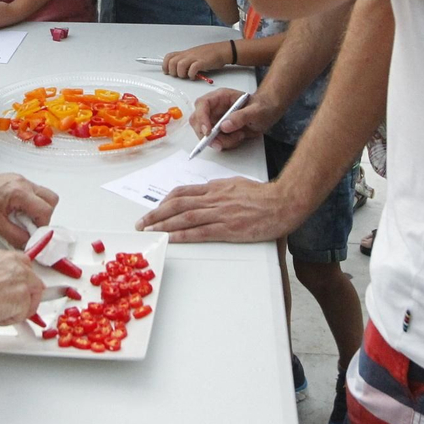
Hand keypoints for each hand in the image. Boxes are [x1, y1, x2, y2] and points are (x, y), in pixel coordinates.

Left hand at [0, 170, 58, 246]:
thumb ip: (15, 236)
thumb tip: (28, 244)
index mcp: (19, 192)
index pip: (45, 211)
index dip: (41, 226)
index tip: (32, 235)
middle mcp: (23, 183)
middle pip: (51, 200)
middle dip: (44, 217)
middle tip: (29, 227)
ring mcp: (21, 180)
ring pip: (43, 195)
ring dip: (37, 210)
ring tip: (21, 219)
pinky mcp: (17, 181)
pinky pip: (32, 193)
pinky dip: (29, 204)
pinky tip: (15, 212)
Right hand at [0, 250, 43, 327]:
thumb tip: (1, 286)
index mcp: (6, 257)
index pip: (25, 265)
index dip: (24, 279)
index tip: (22, 286)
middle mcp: (16, 266)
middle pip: (35, 282)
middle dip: (28, 296)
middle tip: (16, 305)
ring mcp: (22, 283)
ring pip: (30, 299)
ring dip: (19, 309)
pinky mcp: (23, 300)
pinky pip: (23, 314)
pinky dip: (12, 319)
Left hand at [135, 176, 292, 242]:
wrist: (282, 202)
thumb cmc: (264, 195)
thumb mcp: (237, 185)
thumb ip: (221, 190)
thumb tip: (208, 193)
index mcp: (215, 188)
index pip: (183, 192)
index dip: (166, 201)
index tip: (156, 208)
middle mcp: (213, 199)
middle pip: (177, 205)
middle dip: (156, 214)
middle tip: (141, 222)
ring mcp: (219, 213)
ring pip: (184, 218)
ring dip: (163, 224)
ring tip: (149, 231)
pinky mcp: (227, 228)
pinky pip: (199, 232)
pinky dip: (182, 235)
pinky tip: (171, 239)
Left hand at [163, 41, 229, 79]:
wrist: (221, 50)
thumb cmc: (209, 54)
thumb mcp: (194, 55)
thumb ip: (186, 61)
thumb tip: (177, 70)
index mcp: (185, 53)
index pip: (169, 56)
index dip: (165, 65)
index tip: (166, 72)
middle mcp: (187, 55)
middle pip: (172, 62)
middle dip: (172, 71)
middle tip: (178, 75)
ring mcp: (194, 58)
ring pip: (180, 65)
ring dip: (181, 74)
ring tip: (186, 76)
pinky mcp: (201, 62)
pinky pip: (192, 69)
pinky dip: (191, 75)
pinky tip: (193, 76)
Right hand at [188, 86, 283, 149]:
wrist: (268, 113)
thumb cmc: (263, 106)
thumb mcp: (256, 110)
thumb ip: (241, 117)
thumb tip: (224, 126)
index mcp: (220, 97)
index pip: (202, 104)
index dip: (201, 118)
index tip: (207, 132)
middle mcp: (215, 108)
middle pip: (198, 121)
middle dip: (207, 135)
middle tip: (220, 143)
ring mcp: (216, 120)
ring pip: (206, 134)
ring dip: (221, 140)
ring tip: (239, 136)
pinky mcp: (220, 131)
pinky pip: (216, 141)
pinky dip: (226, 143)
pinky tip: (239, 137)